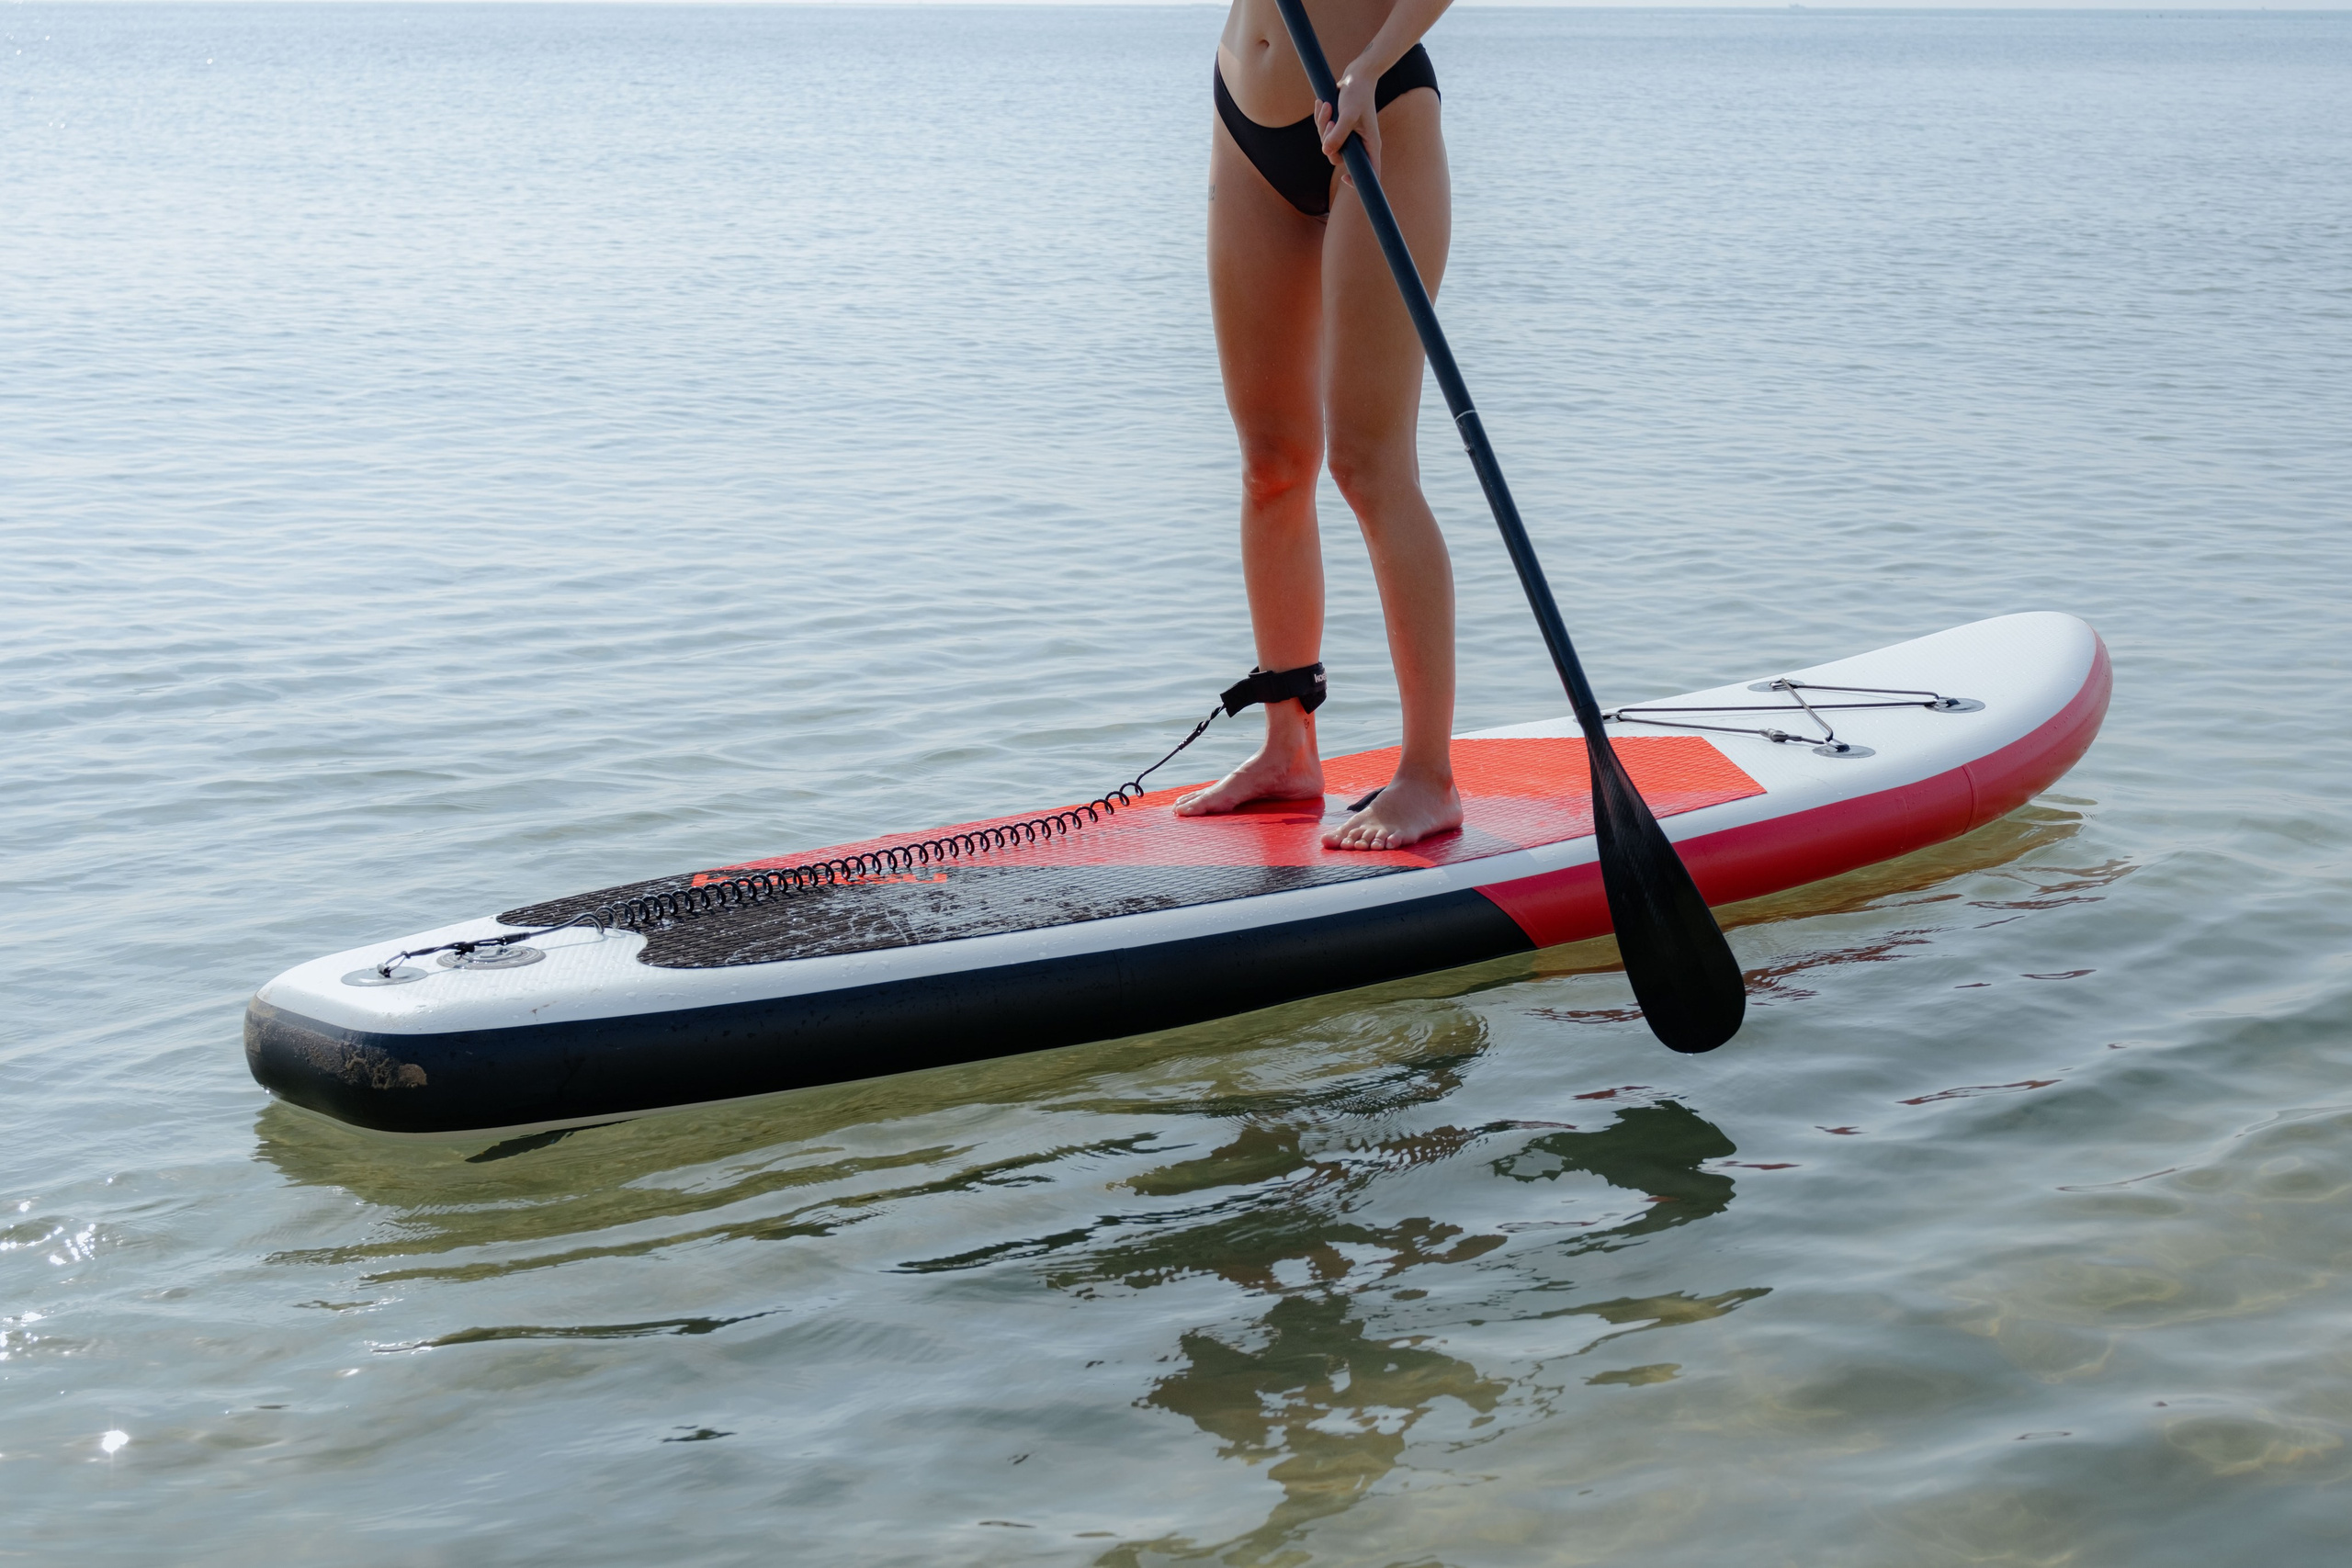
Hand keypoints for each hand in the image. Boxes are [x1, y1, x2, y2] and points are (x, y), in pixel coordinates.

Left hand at [1313, 62, 1381, 184]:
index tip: (1345, 178)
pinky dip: (1320, 119)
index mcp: (1371, 144)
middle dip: (1329, 141)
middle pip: (1339, 158)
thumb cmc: (1357, 93)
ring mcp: (1350, 136)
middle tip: (1330, 122)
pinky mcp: (1340, 128)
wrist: (1356, 75)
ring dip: (1322, 126)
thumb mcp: (1348, 114)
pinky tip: (1322, 104)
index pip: (1370, 172)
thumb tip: (1327, 152)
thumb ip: (1338, 134)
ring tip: (1326, 106)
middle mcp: (1361, 143)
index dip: (1359, 181)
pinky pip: (1325, 132)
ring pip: (1329, 144)